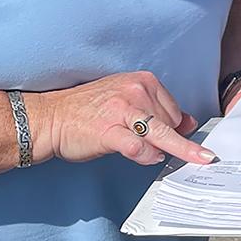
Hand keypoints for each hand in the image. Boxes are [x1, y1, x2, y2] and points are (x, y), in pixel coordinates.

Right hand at [27, 70, 214, 166]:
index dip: (176, 127)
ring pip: (162, 134)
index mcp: (142, 81)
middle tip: (153, 144)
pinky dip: (148, 156)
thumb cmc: (88, 111)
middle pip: (172, 123)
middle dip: (168, 138)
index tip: (175, 137)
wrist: (51, 118)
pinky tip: (150, 158)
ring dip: (172, 149)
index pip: (175, 109)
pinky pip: (138, 147)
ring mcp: (123, 110)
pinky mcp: (109, 131)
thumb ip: (158, 110)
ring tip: (178, 158)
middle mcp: (136, 91)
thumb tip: (189, 123)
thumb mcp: (127, 100)